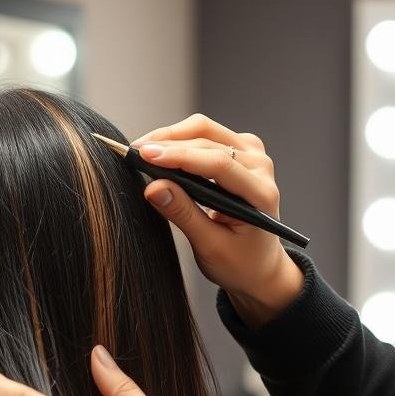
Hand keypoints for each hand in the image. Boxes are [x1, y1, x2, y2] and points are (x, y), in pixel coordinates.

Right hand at [134, 114, 302, 326]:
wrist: (259, 266)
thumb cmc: (239, 263)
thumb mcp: (209, 246)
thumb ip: (182, 214)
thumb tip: (152, 188)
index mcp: (260, 193)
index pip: (218, 163)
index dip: (178, 156)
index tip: (144, 155)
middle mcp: (261, 166)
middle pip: (209, 137)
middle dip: (167, 142)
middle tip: (132, 152)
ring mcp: (253, 155)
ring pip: (205, 129)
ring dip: (171, 136)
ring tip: (141, 150)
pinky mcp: (242, 151)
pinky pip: (207, 134)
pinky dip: (180, 139)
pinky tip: (161, 151)